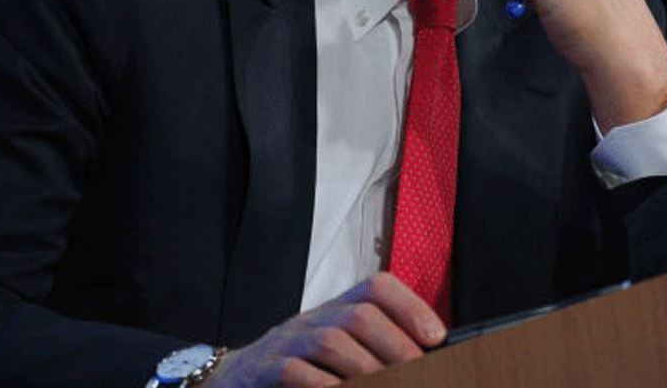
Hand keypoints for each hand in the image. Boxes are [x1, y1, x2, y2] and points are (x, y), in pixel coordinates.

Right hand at [208, 273, 444, 387]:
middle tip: (418, 372)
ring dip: (367, 369)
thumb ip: (371, 353)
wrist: (230, 381)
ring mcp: (285, 343)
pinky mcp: (263, 370)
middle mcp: (312, 319)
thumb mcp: (333, 355)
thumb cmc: (294, 371)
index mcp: (334, 310)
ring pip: (331, 341)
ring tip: (387, 386)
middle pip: (358, 314)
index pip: (376, 288)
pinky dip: (325, 386)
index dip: (410, 307)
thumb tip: (425, 360)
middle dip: (395, 345)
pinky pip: (295, 372)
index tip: (436, 337)